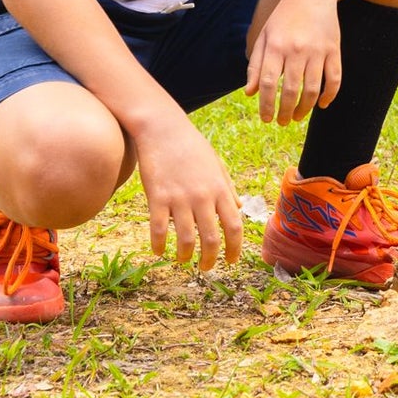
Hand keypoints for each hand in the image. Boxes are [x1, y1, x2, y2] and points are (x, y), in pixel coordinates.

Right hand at [135, 112, 241, 271]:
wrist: (163, 129)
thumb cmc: (192, 146)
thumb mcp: (216, 165)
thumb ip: (228, 188)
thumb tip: (240, 209)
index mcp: (220, 189)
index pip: (234, 226)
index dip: (235, 248)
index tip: (231, 261)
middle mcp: (203, 197)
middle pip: (212, 239)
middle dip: (210, 259)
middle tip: (206, 268)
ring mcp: (179, 198)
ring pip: (186, 239)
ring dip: (186, 256)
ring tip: (183, 261)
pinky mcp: (157, 197)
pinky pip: (159, 229)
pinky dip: (159, 245)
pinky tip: (159, 251)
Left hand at [247, 0, 342, 126]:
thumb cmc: (283, 18)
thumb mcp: (264, 37)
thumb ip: (255, 65)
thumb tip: (250, 93)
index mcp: (276, 46)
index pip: (268, 83)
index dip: (266, 105)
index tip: (266, 119)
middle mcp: (296, 50)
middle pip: (290, 91)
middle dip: (284, 112)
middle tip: (282, 122)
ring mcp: (317, 50)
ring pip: (312, 89)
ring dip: (304, 108)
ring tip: (297, 116)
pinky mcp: (333, 50)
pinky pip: (334, 79)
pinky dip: (329, 96)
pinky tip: (322, 105)